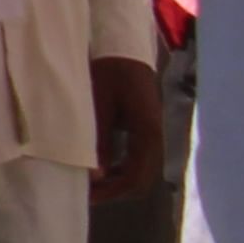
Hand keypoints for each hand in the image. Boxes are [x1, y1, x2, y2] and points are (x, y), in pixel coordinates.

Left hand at [92, 54, 161, 198]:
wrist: (123, 46)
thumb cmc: (109, 70)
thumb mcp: (98, 103)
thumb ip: (98, 139)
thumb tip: (95, 175)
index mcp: (148, 133)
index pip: (136, 176)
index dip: (113, 190)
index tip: (89, 196)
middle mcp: (155, 138)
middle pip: (141, 179)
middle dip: (116, 190)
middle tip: (88, 195)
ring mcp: (152, 134)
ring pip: (140, 170)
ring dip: (118, 180)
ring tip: (90, 184)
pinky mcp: (144, 129)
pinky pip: (136, 158)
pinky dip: (120, 167)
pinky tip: (100, 166)